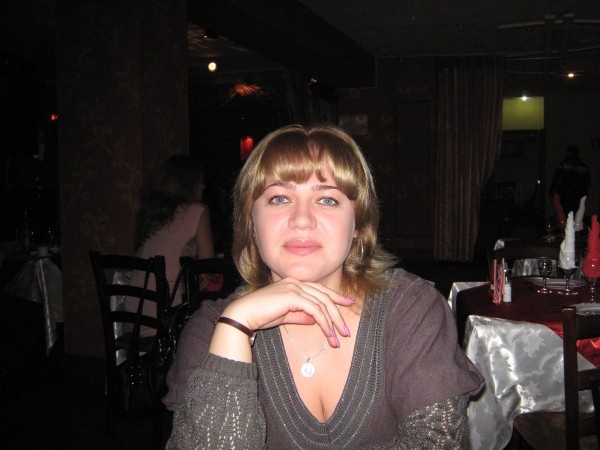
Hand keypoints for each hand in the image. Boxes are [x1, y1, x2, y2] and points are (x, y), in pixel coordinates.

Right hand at [221, 277, 353, 347]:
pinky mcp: (292, 296)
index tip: (348, 303)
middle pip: (324, 296)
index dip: (335, 297)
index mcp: (293, 283)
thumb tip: (316, 320)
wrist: (244, 314)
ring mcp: (294, 287)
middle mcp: (295, 282)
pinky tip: (327, 333)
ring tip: (337, 339)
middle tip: (345, 330)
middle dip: (337, 313)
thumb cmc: (261, 315)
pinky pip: (315, 309)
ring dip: (332, 322)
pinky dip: (323, 322)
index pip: (319, 289)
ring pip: (322, 303)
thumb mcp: (286, 315)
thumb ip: (301, 315)